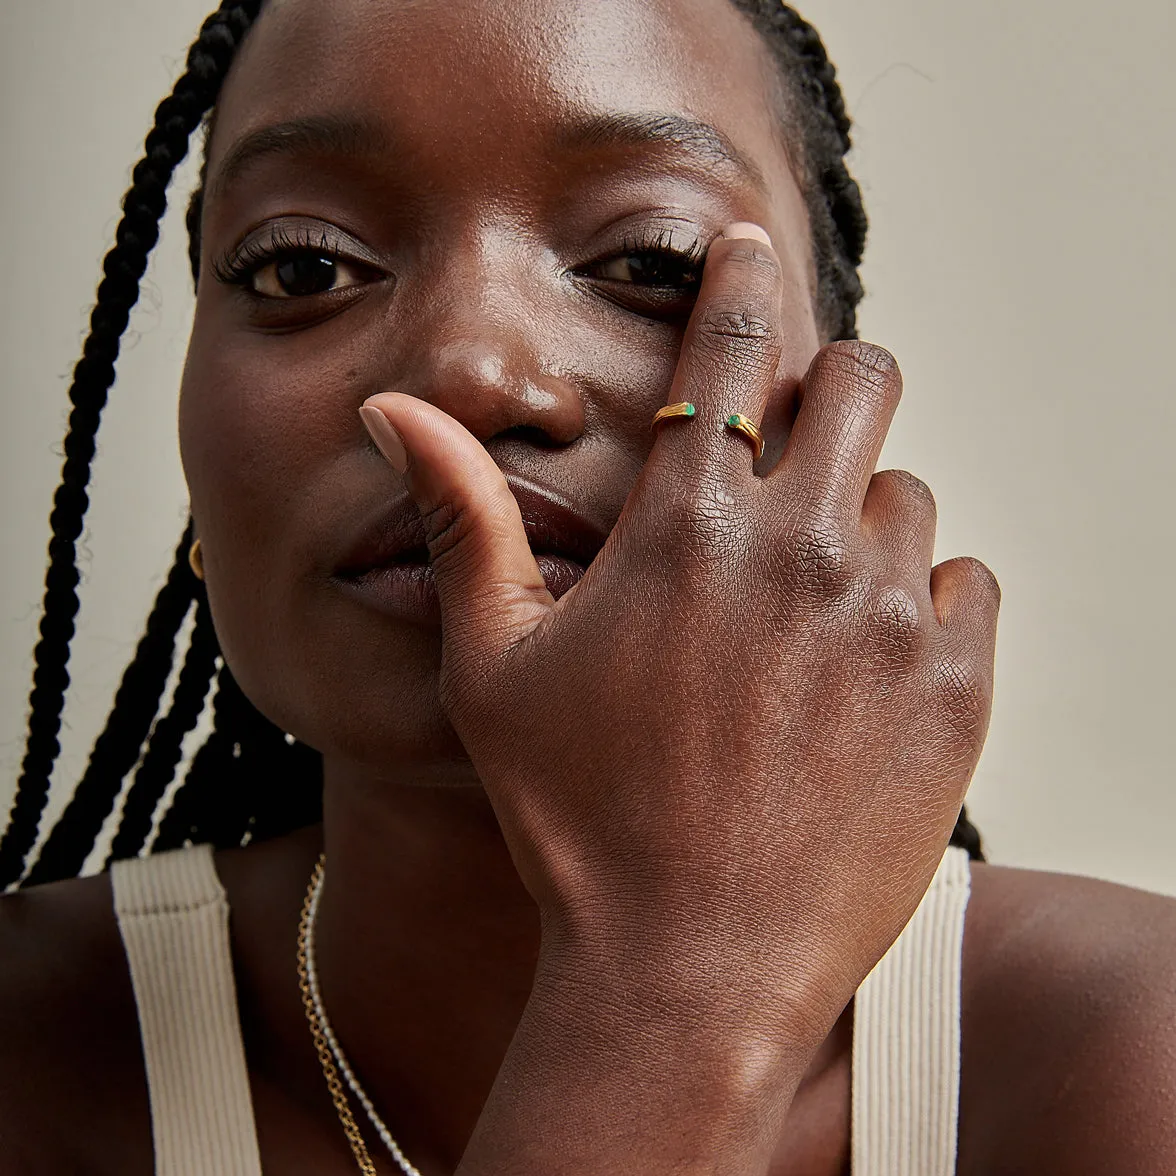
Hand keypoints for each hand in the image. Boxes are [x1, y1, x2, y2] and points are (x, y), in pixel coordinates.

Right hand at [362, 223, 998, 1169]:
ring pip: (909, 495)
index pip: (728, 350)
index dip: (738, 279)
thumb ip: (460, 520)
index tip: (748, 243)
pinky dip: (925, 600)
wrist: (689, 969)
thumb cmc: (578, 820)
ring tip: (808, 600)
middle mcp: (797, 548)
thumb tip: (396, 411)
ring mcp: (886, 616)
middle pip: (861, 383)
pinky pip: (965, 586)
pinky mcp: (954, 688)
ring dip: (864, 518)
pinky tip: (864, 662)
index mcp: (684, 530)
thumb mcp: (494, 666)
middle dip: (832, 388)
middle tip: (799, 441)